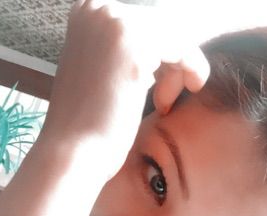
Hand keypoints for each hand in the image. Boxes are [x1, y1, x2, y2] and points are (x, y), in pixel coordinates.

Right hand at [42, 0, 209, 148]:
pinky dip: (192, 69)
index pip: (147, 22)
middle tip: (163, 100)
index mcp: (88, 12)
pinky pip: (184, 48)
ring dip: (178, 72)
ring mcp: (115, 23)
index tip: (163, 82)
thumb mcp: (105, 71)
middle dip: (171, 64)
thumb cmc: (89, 122)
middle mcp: (99, 9)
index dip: (162, 55)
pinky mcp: (134, 46)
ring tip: (164, 103)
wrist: (74, 152)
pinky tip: (182, 94)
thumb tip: (162, 46)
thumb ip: (126, 51)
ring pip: (176, 37)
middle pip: (163, 26)